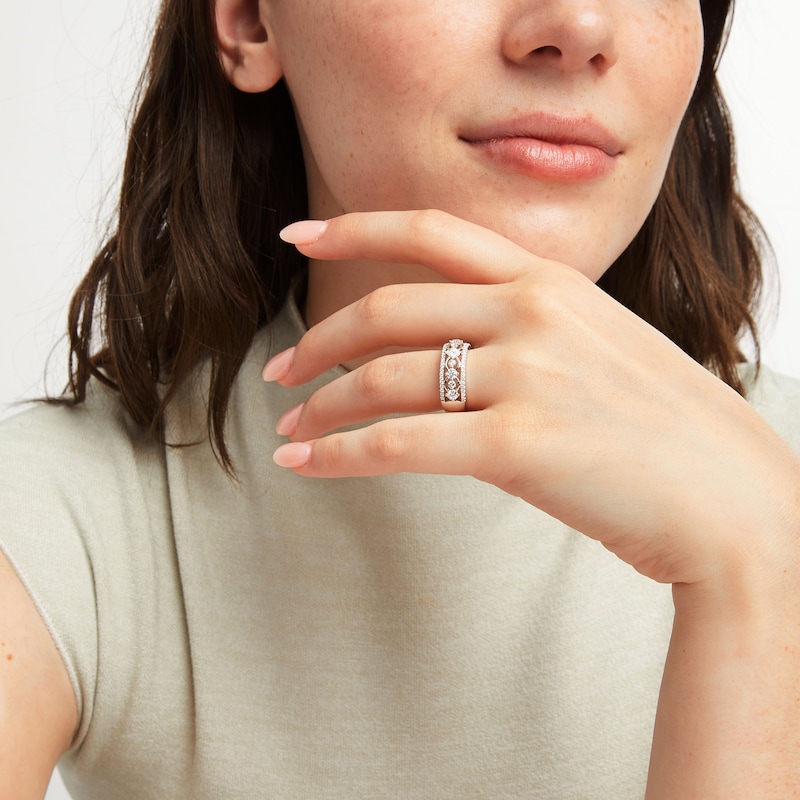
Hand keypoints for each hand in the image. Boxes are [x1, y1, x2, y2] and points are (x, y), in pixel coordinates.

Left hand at [265, 210, 799, 587]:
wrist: (731, 496)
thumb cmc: (663, 426)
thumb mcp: (596, 346)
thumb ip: (524, 332)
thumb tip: (446, 353)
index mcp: (549, 280)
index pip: (432, 230)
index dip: (354, 227)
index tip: (298, 235)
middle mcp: (532, 313)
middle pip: (388, 308)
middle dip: (319, 342)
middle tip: (282, 372)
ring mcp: (527, 374)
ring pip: (383, 378)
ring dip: (322, 406)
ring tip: (291, 430)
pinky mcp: (520, 444)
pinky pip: (399, 442)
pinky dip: (340, 455)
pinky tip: (306, 465)